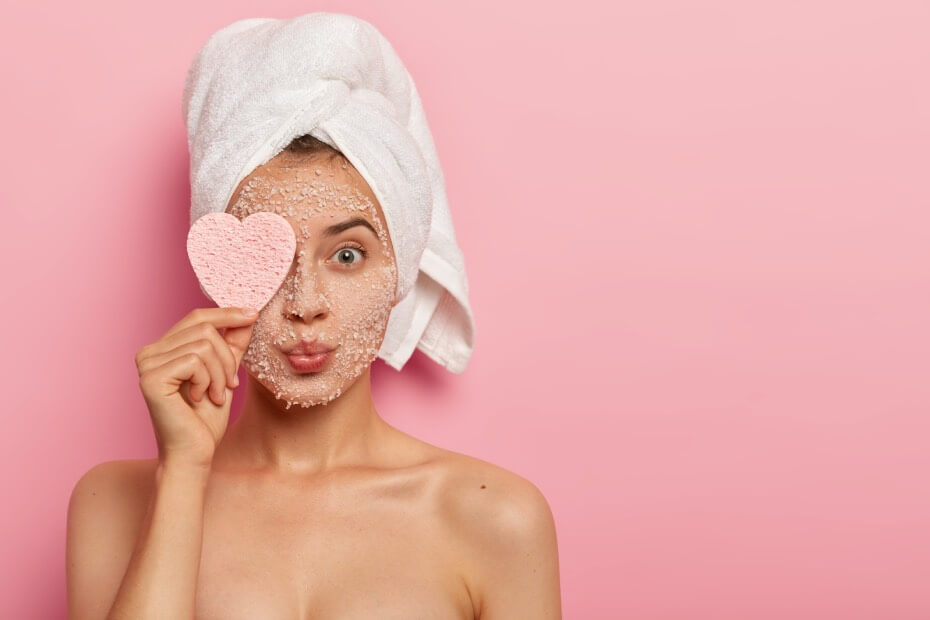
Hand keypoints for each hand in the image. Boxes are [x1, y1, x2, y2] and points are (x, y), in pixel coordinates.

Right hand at [135, 307, 258, 469]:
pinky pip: (195, 361)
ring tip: (216, 396)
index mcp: (163, 349)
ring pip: (203, 344)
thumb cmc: (205, 420)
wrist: (194, 454)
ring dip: (220, 374)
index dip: (226, 314)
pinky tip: (200, 399)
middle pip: (204, 328)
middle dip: (227, 356)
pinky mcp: (151, 377)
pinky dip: (208, 381)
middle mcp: (149, 352)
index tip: (253, 314)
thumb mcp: (225, 373)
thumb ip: (232, 345)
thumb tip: (248, 315)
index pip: (197, 317)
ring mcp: (146, 364)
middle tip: (231, 385)